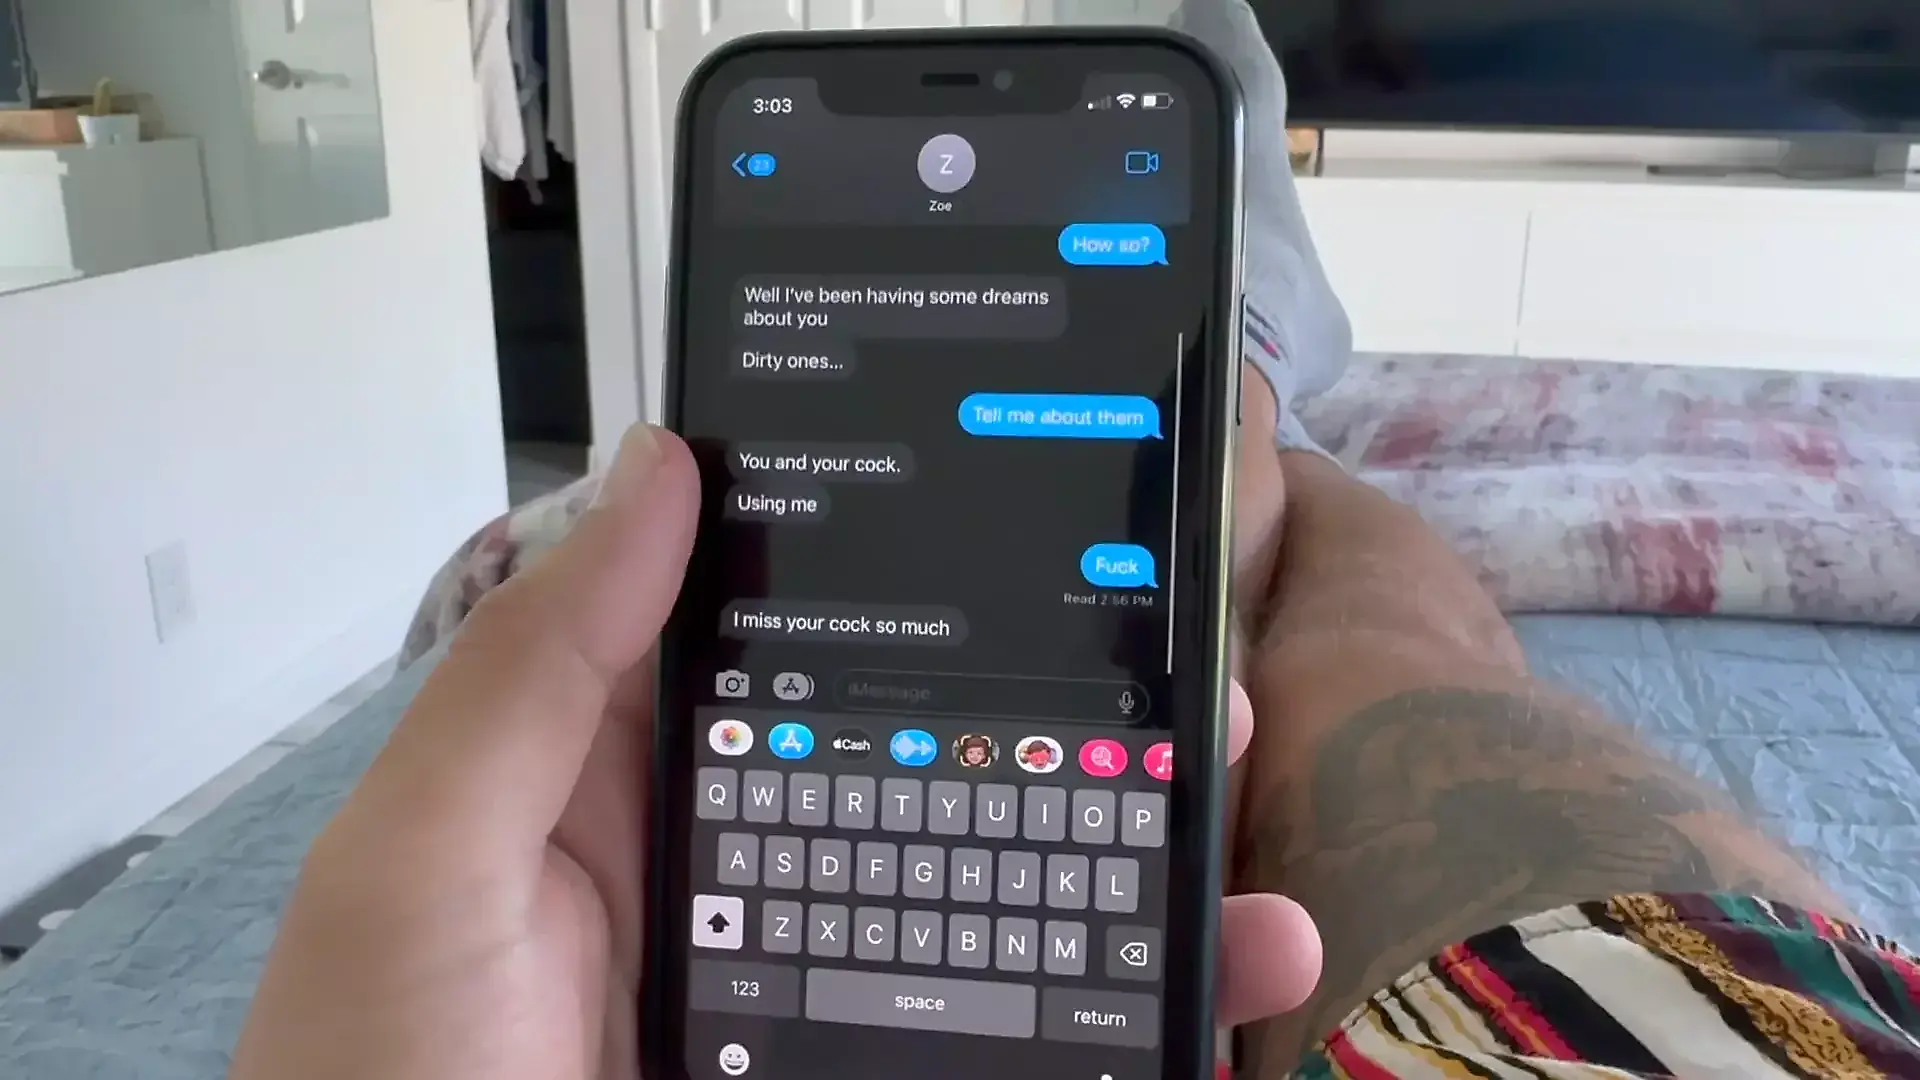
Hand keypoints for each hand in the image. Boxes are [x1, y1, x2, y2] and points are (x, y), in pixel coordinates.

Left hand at [231, 425, 1323, 1079]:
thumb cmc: (379, 1070)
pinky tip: (1219, 983)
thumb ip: (537, 664)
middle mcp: (741, 860)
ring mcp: (812, 983)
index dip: (918, 570)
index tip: (1050, 514)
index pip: (795, 633)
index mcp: (636, 770)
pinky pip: (1011, 1029)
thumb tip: (666, 464)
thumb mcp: (426, 853)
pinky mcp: (869, 1059)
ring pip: (991, 893)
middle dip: (1067, 716)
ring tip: (1233, 822)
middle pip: (932, 760)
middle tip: (1203, 675)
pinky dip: (1122, 1015)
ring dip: (1124, 863)